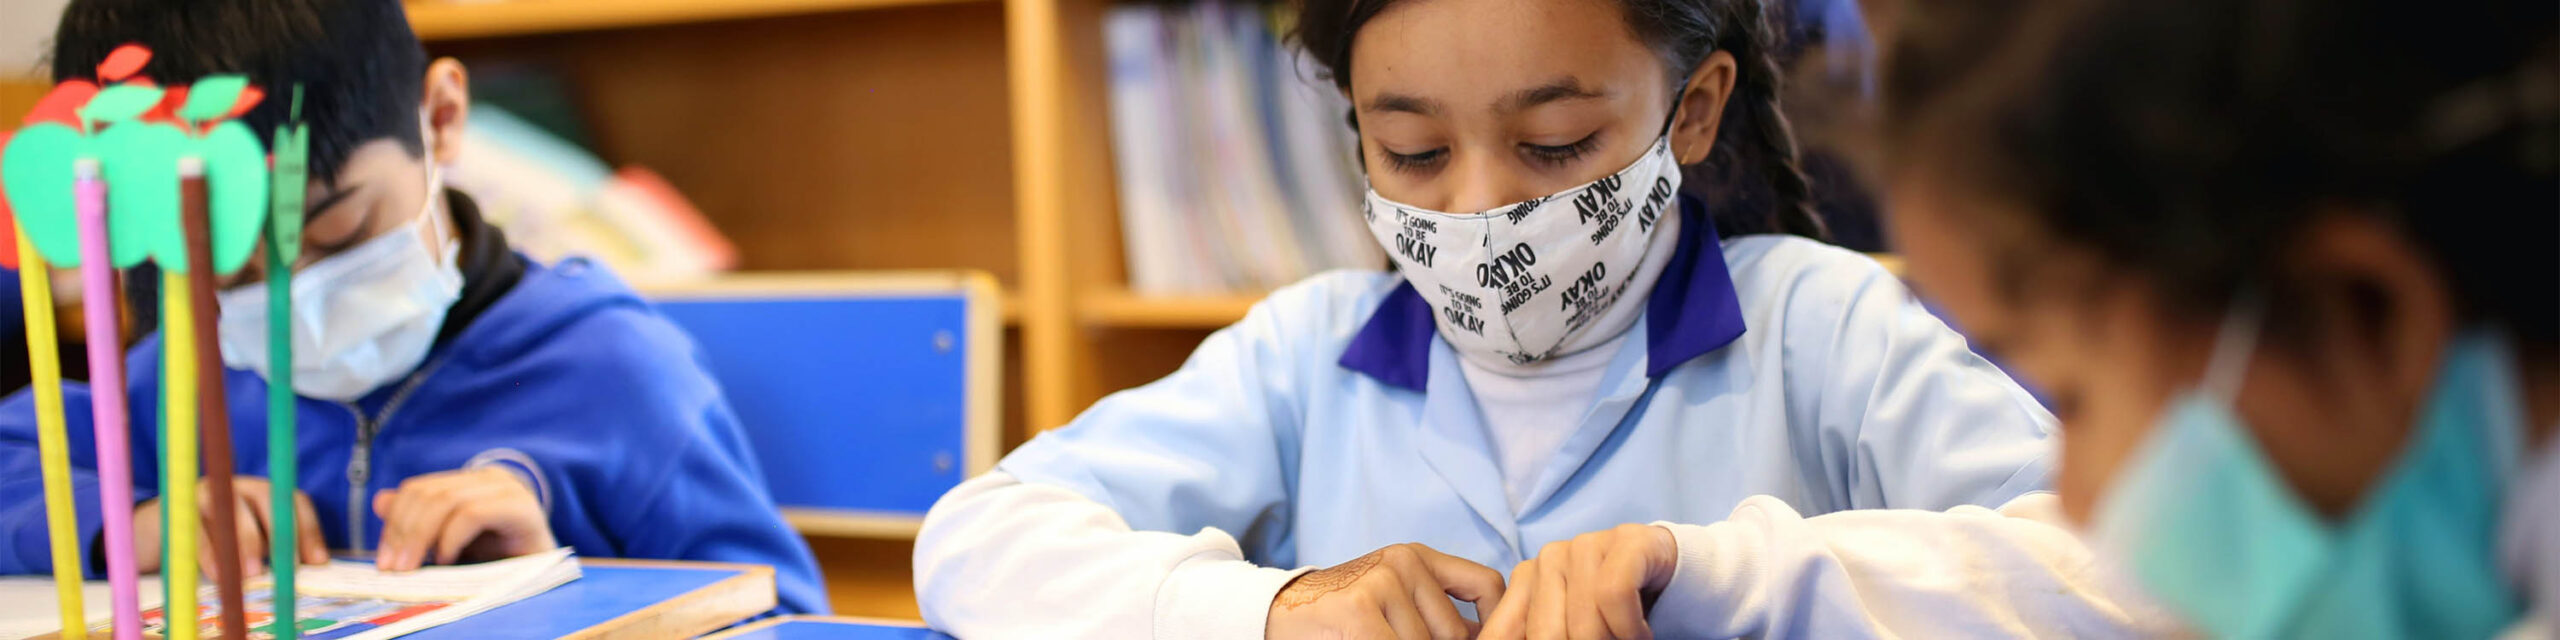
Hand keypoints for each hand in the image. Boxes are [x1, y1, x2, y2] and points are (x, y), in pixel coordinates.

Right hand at [130, 476, 330, 579]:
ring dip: (245, 543)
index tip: (319, 562)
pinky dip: (209, 554)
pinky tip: (218, 575)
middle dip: (281, 534)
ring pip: (232, 512)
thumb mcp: (247, 543)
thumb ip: (271, 550)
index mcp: (263, 492)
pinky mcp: (177, 508)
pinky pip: (196, 529)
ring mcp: (206, 492)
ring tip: (252, 574)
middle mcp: (238, 486)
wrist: (154, 531)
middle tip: (288, 569)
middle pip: (267, 500)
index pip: (293, 501)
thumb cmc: (212, 540)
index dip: (308, 529)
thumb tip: (301, 574)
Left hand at [371, 466, 554, 570]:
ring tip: (414, 567)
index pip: (420, 488)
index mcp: (472, 482)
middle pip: (430, 492)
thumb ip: (420, 521)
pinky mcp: (523, 509)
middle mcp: (491, 478)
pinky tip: (447, 559)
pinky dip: (451, 538)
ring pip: (447, 500)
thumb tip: (381, 500)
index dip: (395, 521)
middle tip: (393, 568)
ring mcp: (509, 490)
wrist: (547, 576)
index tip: (384, 560)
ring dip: (421, 537)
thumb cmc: (500, 561)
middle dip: (403, 532)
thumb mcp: (451, 542)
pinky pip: (474, 513)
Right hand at [1266, 543, 1505, 639]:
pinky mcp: (1361, 608)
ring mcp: (1382, 582)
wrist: (1274, 614)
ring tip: (1369, 639)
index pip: (1486, 585)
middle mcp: (1404, 561)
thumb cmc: (1341, 619)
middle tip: (1393, 638)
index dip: (1496, 623)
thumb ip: (1436, 617)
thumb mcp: (1393, 604)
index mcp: (1417, 558)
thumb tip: (1488, 639)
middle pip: (1455, 633)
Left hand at [1480, 524, 1677, 639]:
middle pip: (1545, 634)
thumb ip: (1540, 637)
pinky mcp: (1628, 541)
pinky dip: (1629, 629)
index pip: (1503, 634)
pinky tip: (1641, 635)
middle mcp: (1550, 557)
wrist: (1680, 581)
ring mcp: (1587, 544)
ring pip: (1582, 623)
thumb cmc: (1618, 614)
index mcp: (1527, 580)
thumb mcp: (1573, 629)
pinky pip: (1614, 596)